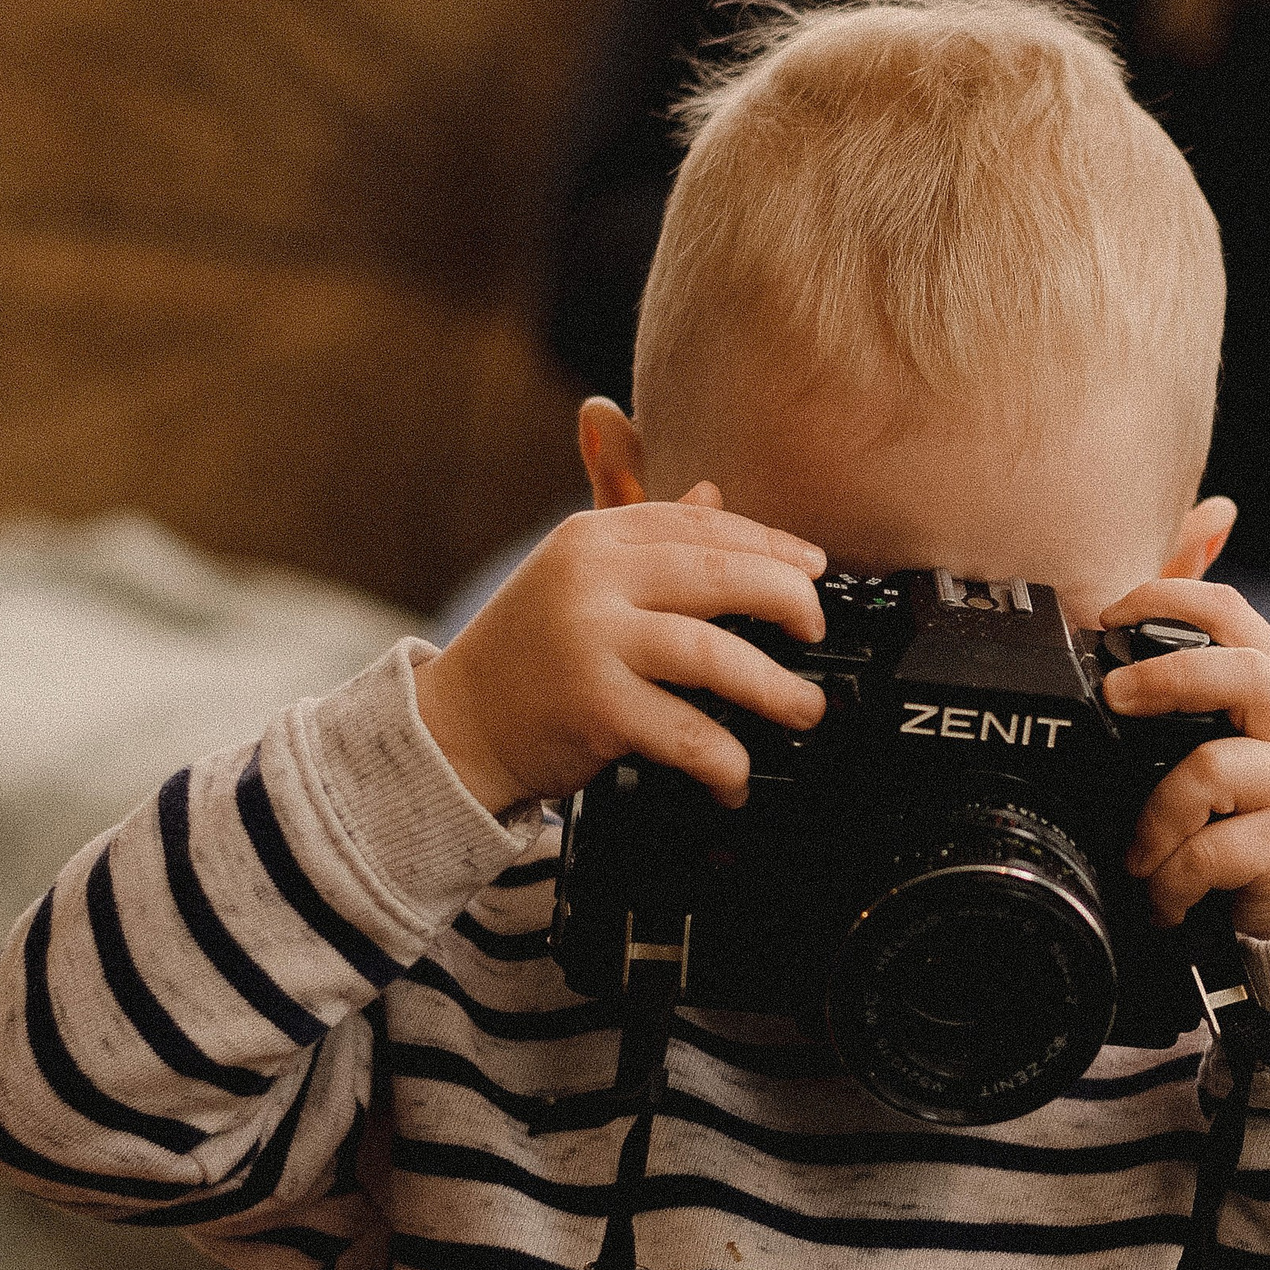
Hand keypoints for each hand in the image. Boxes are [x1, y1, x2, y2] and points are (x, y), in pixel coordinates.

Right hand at [414, 482, 828, 815]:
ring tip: (804, 707)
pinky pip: (686, 732)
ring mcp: (591, 644)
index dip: (769, 543)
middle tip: (815, 629)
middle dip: (786, 600)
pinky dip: (724, 759)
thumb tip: (714, 492)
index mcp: (592, 539)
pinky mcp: (595, 709)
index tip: (813, 568)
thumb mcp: (577, 575)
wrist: (454, 727)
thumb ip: (644, 531)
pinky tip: (735, 776)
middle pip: (719, 575)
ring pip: (713, 654)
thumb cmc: (528, 652)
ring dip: (774, 688)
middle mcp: (591, 582)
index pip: (700, 524)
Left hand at [1096, 579, 1269, 941]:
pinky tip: (1166, 897)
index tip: (1111, 615)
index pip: (1232, 611)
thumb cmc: (1252, 817)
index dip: (1169, 598)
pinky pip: (1208, 852)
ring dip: (1154, 821)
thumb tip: (1098, 690)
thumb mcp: (1229, 748)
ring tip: (1140, 858)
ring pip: (1209, 769)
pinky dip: (1169, 880)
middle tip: (1114, 697)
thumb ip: (1186, 711)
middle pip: (1240, 671)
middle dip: (1165, 677)